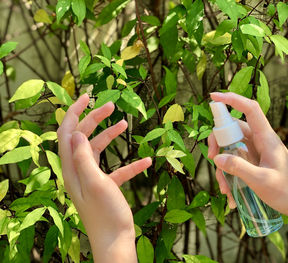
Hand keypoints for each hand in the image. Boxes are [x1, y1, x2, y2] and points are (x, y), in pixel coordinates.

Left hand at [57, 94, 151, 262]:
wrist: (116, 241)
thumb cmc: (105, 214)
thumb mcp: (95, 182)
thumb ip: (83, 158)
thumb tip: (75, 132)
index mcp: (71, 169)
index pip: (66, 133)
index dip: (73, 112)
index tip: (87, 96)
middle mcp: (78, 171)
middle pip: (82, 137)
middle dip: (95, 118)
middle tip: (111, 105)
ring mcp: (92, 179)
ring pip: (98, 150)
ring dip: (110, 136)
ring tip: (125, 123)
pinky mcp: (106, 187)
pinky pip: (117, 170)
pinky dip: (130, 163)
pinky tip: (146, 161)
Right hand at [207, 92, 287, 215]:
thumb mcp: (261, 180)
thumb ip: (239, 168)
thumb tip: (217, 158)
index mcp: (266, 138)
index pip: (250, 109)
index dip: (233, 99)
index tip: (214, 96)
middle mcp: (259, 141)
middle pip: (233, 129)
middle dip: (218, 141)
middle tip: (212, 157)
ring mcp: (254, 151)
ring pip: (230, 147)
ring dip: (222, 164)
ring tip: (224, 188)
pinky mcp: (252, 162)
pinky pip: (234, 161)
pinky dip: (228, 173)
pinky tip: (229, 192)